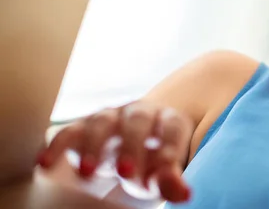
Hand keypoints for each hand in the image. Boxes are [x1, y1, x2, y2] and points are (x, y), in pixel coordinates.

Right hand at [37, 102, 193, 202]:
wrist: (135, 142)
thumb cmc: (155, 160)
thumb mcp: (165, 172)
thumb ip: (171, 180)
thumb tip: (184, 193)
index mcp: (168, 120)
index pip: (172, 126)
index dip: (170, 143)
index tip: (166, 164)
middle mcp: (140, 112)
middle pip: (138, 119)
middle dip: (131, 145)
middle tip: (126, 173)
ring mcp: (111, 116)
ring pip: (102, 120)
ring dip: (94, 145)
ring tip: (87, 173)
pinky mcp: (84, 126)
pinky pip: (69, 130)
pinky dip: (57, 145)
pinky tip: (46, 163)